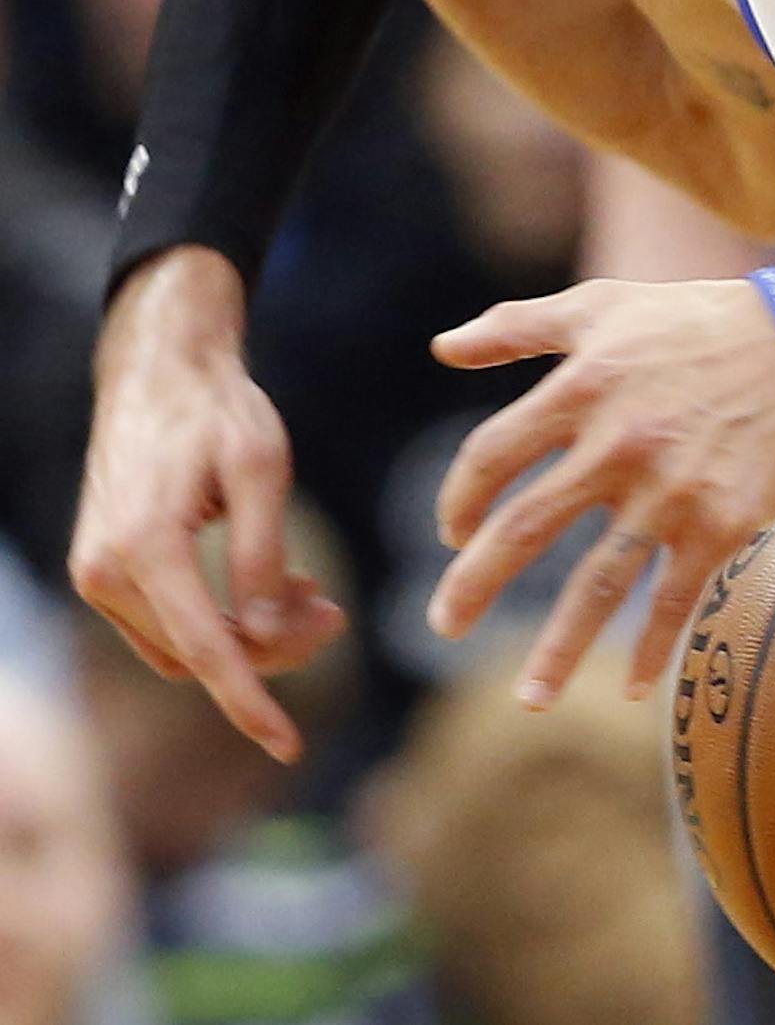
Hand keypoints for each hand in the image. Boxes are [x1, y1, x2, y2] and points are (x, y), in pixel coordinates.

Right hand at [69, 249, 346, 763]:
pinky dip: (220, 619)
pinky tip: (273, 585)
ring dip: (249, 637)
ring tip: (313, 596)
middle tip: (335, 614)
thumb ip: (263, 553)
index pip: (206, 650)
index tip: (289, 746)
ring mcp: (96, 575)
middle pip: (199, 654)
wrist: (159, 370)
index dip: (250, 702)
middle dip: (271, 650)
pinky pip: (167, 623)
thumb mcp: (260, 468)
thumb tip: (270, 634)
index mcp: (144, 546)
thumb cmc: (217, 409)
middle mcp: (105, 572)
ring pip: (183, 646)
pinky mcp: (103, 571)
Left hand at [428, 278, 774, 707]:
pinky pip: (674, 599)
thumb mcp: (604, 306)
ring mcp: (670, 488)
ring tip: (529, 698)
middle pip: (524, 528)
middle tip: (444, 625)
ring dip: (559, 648)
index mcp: (582, 386)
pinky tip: (633, 688)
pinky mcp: (721, 521)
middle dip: (475, 585)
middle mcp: (618, 441)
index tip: (454, 531)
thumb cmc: (697, 322)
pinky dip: (651, 648)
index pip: (492, 455)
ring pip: (597, 584)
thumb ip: (519, 325)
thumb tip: (443, 347)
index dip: (461, 498)